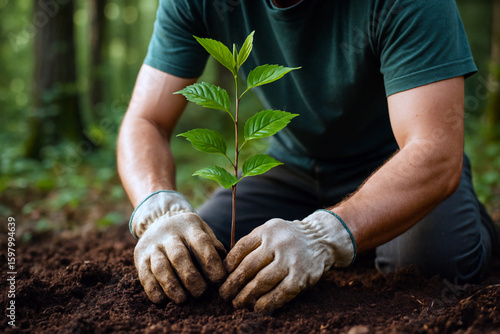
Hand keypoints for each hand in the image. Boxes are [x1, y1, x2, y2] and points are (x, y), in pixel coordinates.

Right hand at [130, 191, 226, 303]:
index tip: (219, 279)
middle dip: (190, 277)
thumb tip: (227, 267)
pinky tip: (163, 301)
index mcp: (189, 226)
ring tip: (182, 300)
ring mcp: (152, 246)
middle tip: (201, 293)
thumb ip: (215, 247)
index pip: (201, 242)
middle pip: (179, 255)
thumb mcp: (203, 231)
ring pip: (160, 266)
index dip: (211, 261)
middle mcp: (169, 235)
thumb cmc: (189, 234)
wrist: (158, 220)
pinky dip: (153, 290)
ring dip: (171, 285)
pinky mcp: (140, 258)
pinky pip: (145, 275)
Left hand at [219, 210, 355, 312]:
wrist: (321, 239)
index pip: (240, 249)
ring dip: (246, 296)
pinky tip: (257, 308)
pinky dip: (267, 302)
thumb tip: (226, 268)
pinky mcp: (301, 276)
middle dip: (233, 283)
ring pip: (262, 281)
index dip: (228, 266)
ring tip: (237, 303)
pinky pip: (280, 293)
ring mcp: (291, 260)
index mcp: (267, 230)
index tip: (221, 277)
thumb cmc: (288, 238)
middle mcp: (278, 243)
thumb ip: (252, 244)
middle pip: (248, 267)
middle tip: (224, 295)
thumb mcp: (271, 231)